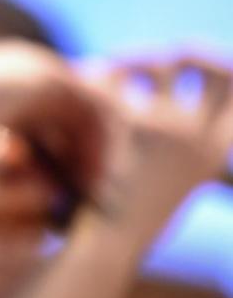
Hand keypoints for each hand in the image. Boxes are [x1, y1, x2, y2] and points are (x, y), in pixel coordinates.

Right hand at [0, 41, 107, 218]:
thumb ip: (18, 189)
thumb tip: (58, 197)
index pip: (49, 121)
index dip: (64, 157)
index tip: (69, 193)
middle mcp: (17, 75)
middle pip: (76, 115)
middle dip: (88, 156)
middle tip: (94, 194)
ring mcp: (33, 70)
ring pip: (91, 113)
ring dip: (98, 154)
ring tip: (96, 193)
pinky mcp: (46, 76)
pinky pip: (94, 113)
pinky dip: (99, 147)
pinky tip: (91, 181)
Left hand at [96, 55, 232, 235]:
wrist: (101, 246)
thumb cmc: (133, 217)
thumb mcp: (176, 179)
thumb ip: (188, 143)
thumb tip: (184, 95)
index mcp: (214, 151)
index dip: (222, 66)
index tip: (196, 62)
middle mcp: (195, 135)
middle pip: (206, 63)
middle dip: (183, 52)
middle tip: (152, 61)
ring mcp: (160, 127)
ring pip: (158, 63)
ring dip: (134, 59)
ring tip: (108, 70)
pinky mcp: (118, 122)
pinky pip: (114, 75)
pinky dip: (99, 73)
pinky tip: (79, 80)